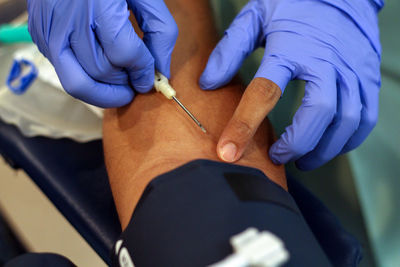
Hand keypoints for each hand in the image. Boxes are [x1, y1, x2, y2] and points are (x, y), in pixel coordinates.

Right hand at [27, 0, 177, 107]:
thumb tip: (161, 71)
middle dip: (125, 84)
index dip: (142, 71)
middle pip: (102, 72)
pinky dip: (86, 80)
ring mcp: (49, 30)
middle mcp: (68, 18)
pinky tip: (100, 69)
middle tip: (136, 82)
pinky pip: (64, 73)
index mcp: (98, 2)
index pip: (124, 53)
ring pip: (78, 83)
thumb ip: (160, 31)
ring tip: (121, 87)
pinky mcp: (40, 37)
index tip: (151, 79)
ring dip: (105, 92)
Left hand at [200, 0, 382, 169]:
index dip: (244, 126)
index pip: (265, 93)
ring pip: (346, 121)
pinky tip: (329, 146)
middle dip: (295, 144)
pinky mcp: (368, 76)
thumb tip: (208, 83)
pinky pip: (365, 117)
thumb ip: (230, 50)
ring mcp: (352, 69)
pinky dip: (348, 140)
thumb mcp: (254, 19)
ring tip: (301, 159)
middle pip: (317, 114)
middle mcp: (326, 60)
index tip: (228, 151)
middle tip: (276, 157)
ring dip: (323, 149)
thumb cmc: (293, 4)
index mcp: (291, 47)